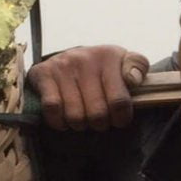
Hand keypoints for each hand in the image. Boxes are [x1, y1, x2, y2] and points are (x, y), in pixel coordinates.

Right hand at [28, 45, 149, 130]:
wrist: (70, 56)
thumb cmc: (103, 67)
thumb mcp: (124, 62)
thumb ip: (137, 67)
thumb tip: (132, 80)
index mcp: (109, 56)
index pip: (119, 102)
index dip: (121, 118)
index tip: (118, 119)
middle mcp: (85, 58)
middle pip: (97, 114)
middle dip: (100, 124)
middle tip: (99, 119)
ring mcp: (62, 65)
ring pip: (75, 115)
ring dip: (80, 125)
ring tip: (83, 117)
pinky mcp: (43, 73)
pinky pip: (52, 108)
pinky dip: (59, 121)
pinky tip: (64, 119)